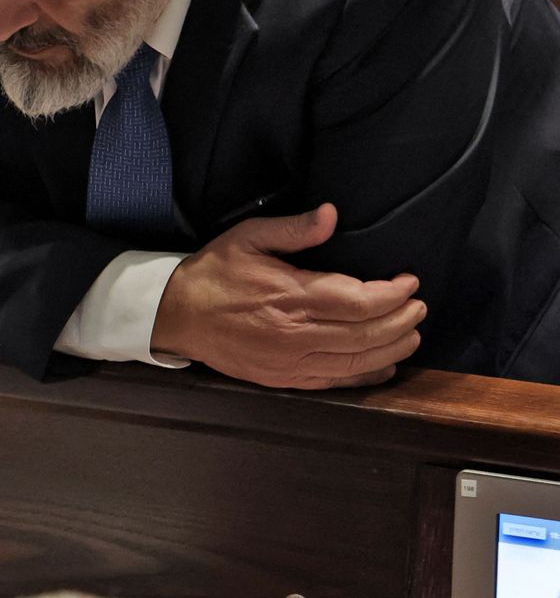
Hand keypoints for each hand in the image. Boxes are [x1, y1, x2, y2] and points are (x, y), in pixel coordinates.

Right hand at [151, 204, 424, 389]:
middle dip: (403, 320)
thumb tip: (330, 214)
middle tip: (419, 307)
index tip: (409, 281)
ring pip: (358, 361)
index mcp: (289, 296)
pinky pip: (337, 382)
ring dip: (393, 348)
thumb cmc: (215, 273)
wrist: (177, 316)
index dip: (394, 294)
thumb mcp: (248, 237)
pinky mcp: (284, 378)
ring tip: (412, 333)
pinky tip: (386, 364)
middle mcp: (295, 334)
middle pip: (367, 334)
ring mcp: (290, 361)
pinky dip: (367, 375)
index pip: (360, 301)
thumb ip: (293, 229)